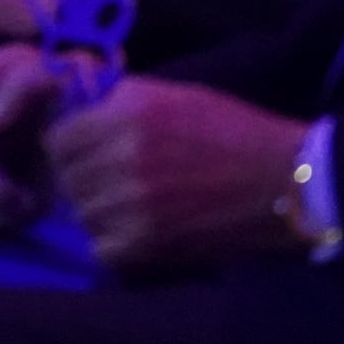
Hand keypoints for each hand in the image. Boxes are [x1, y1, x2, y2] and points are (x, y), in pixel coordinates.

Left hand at [45, 78, 309, 270]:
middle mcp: (124, 154)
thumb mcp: (176, 97)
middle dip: (81, 177)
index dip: (68, 145)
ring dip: (98, 211)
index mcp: (130, 112)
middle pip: (67, 176)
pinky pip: (102, 246)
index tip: (84, 151)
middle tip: (108, 180)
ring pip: (82, 212)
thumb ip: (123, 101)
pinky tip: (139, 231)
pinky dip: (114, 243)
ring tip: (128, 206)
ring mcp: (134, 202)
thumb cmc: (234, 133)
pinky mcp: (148, 243)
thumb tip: (79, 107)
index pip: (58, 137)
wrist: (285, 183)